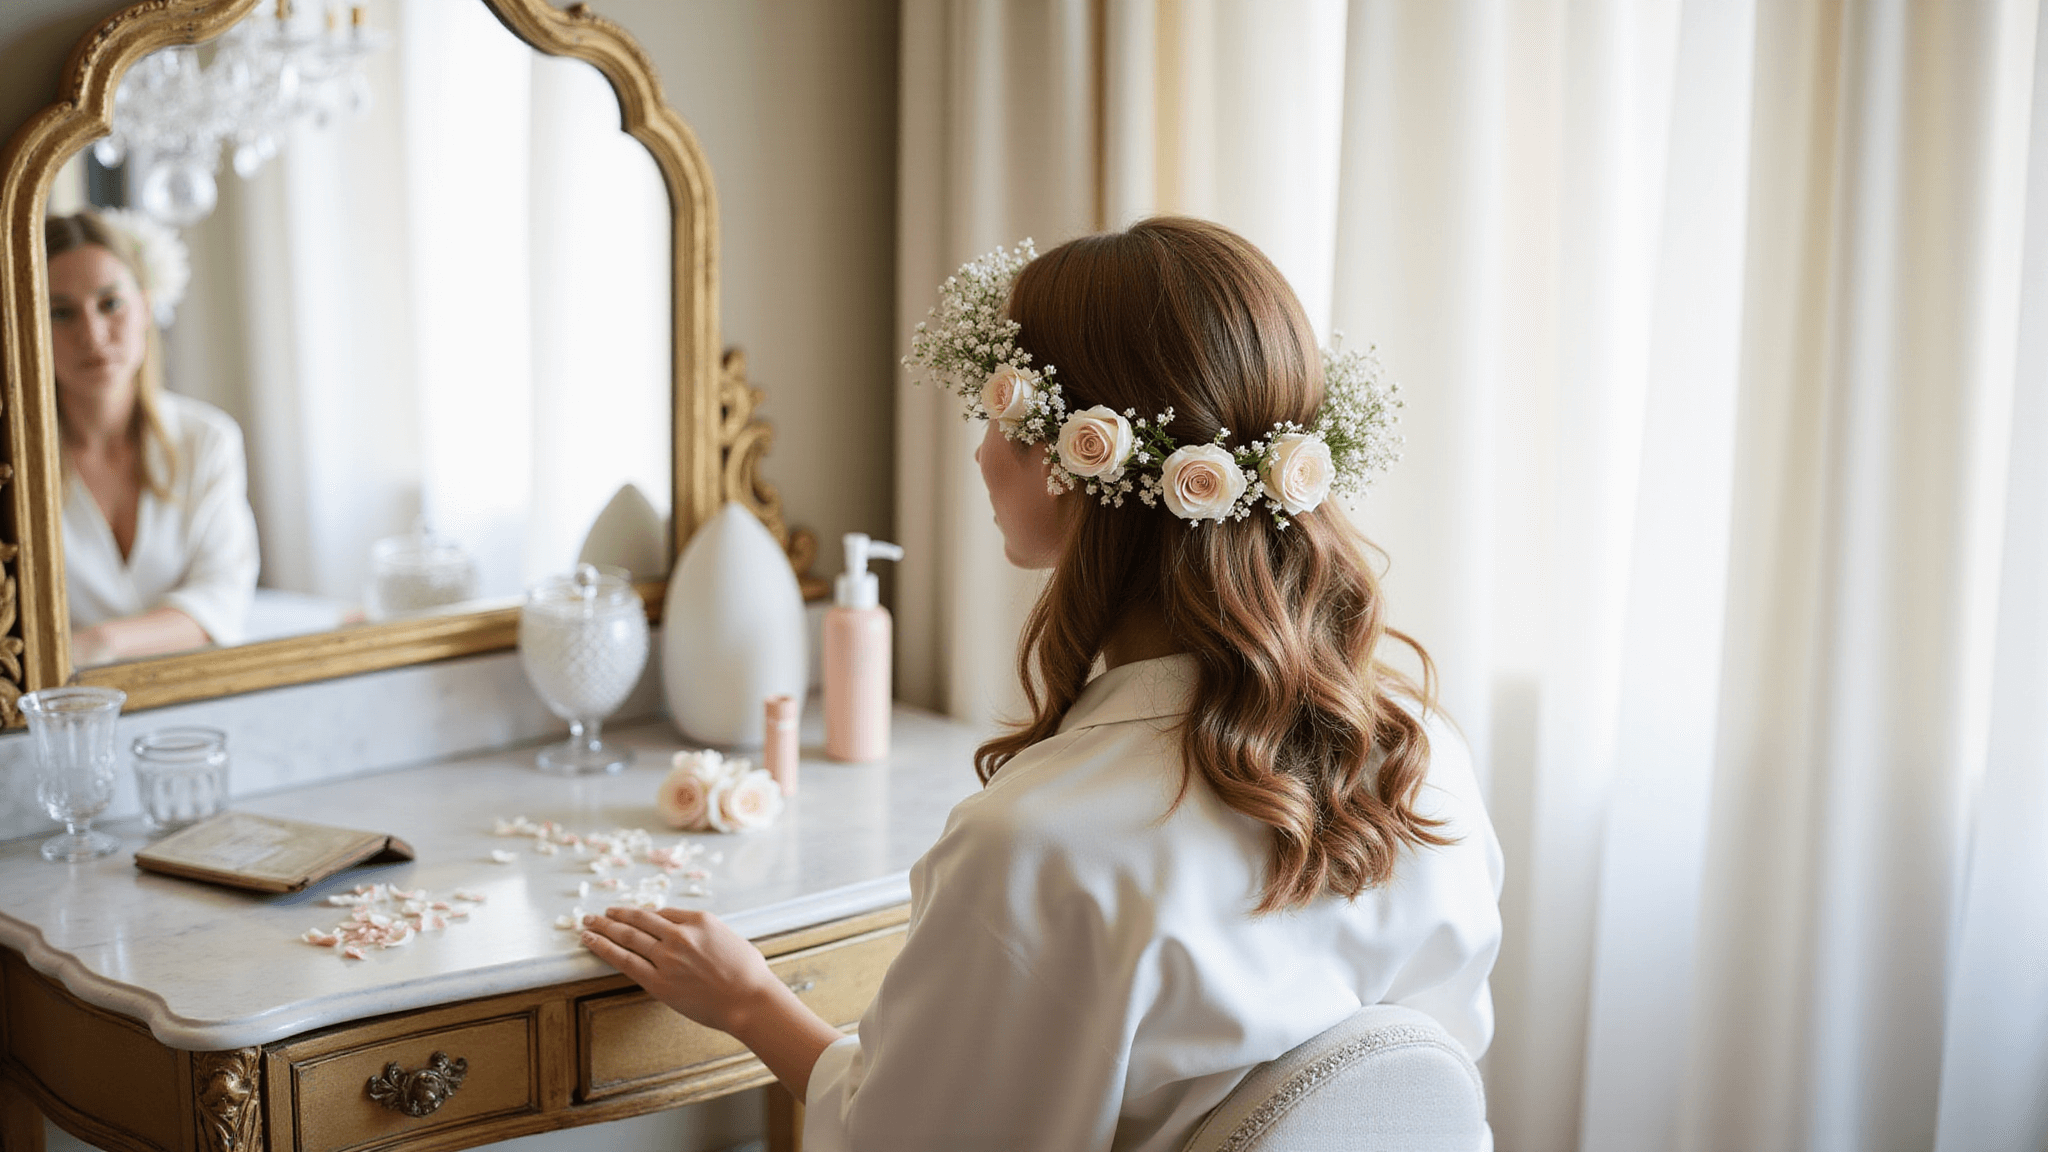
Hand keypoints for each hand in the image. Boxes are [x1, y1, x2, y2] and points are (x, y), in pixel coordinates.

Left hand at [581, 906, 846, 1099]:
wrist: (750, 1000)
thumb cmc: (748, 973)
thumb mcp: (728, 938)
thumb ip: (704, 933)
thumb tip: (687, 935)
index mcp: (700, 920)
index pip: (663, 913)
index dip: (642, 915)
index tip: (631, 916)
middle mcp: (680, 934)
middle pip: (639, 920)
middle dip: (615, 915)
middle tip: (597, 913)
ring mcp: (667, 957)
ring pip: (627, 937)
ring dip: (603, 928)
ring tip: (587, 924)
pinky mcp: (658, 981)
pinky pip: (625, 961)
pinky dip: (605, 949)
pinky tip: (591, 942)